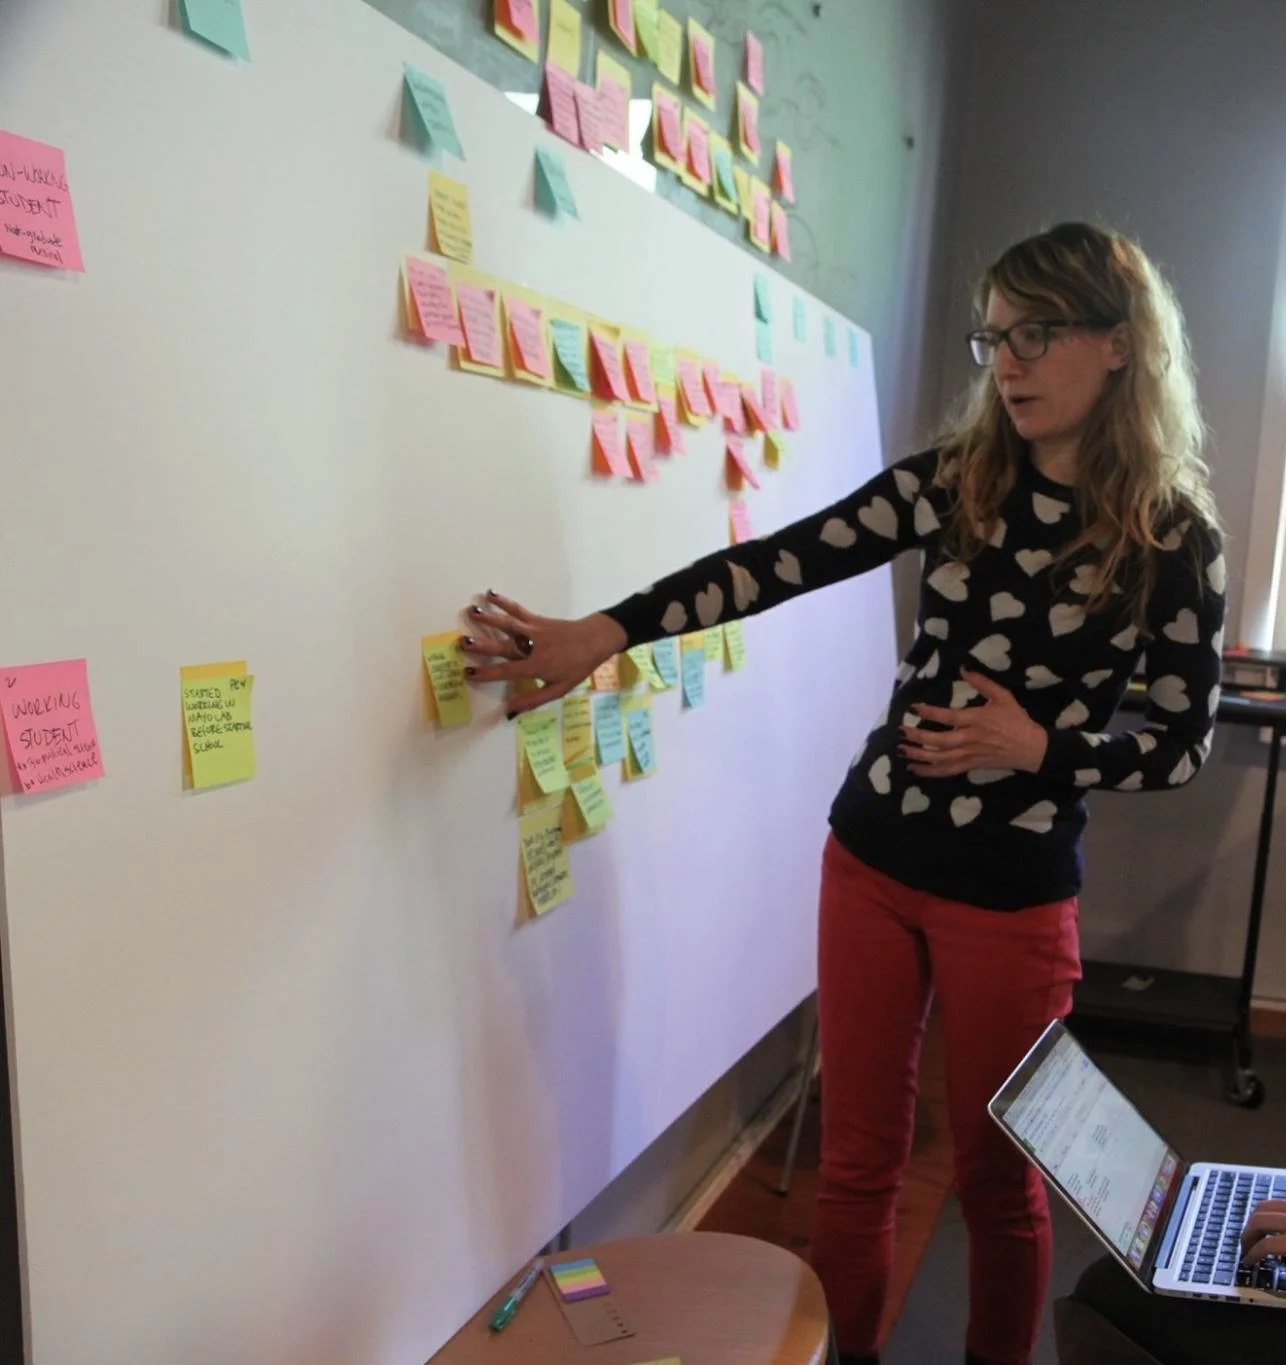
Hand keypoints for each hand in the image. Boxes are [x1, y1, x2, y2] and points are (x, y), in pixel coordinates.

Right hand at [458, 591, 626, 716]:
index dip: (487, 673)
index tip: (467, 673)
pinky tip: (490, 595)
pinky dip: (504, 602)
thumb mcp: (559, 689)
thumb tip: (510, 710)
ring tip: (470, 612)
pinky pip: (518, 610)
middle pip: (503, 646)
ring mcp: (534, 631)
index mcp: (536, 667)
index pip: (506, 672)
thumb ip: (533, 700)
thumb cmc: (577, 667)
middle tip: (462, 642)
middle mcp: (532, 648)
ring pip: (508, 624)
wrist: (595, 639)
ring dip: (488, 618)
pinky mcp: (537, 620)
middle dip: (482, 645)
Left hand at [900, 670, 1047, 776]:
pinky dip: (930, 772)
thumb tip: (964, 668)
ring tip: (902, 751)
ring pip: (940, 758)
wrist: (1031, 748)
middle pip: (939, 741)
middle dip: (917, 737)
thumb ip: (982, 682)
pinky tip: (915, 769)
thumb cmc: (1016, 720)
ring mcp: (969, 754)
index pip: (948, 717)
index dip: (929, 713)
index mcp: (976, 720)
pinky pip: (947, 771)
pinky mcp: (971, 765)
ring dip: (919, 756)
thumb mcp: (1003, 696)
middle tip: (901, 732)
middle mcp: (970, 739)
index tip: (913, 708)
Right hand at [1241, 1199, 1285, 1268]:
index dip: (1253, 1255)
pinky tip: (1272, 1226)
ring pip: (1264, 1206)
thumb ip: (1284, 1266)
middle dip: (1248, 1235)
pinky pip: (1277, 1203)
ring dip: (1254, 1221)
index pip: (1267, 1244)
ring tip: (1255, 1235)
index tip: (1247, 1263)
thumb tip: (1269, 1268)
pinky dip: (1268, 1213)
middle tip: (1245, 1248)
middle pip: (1259, 1220)